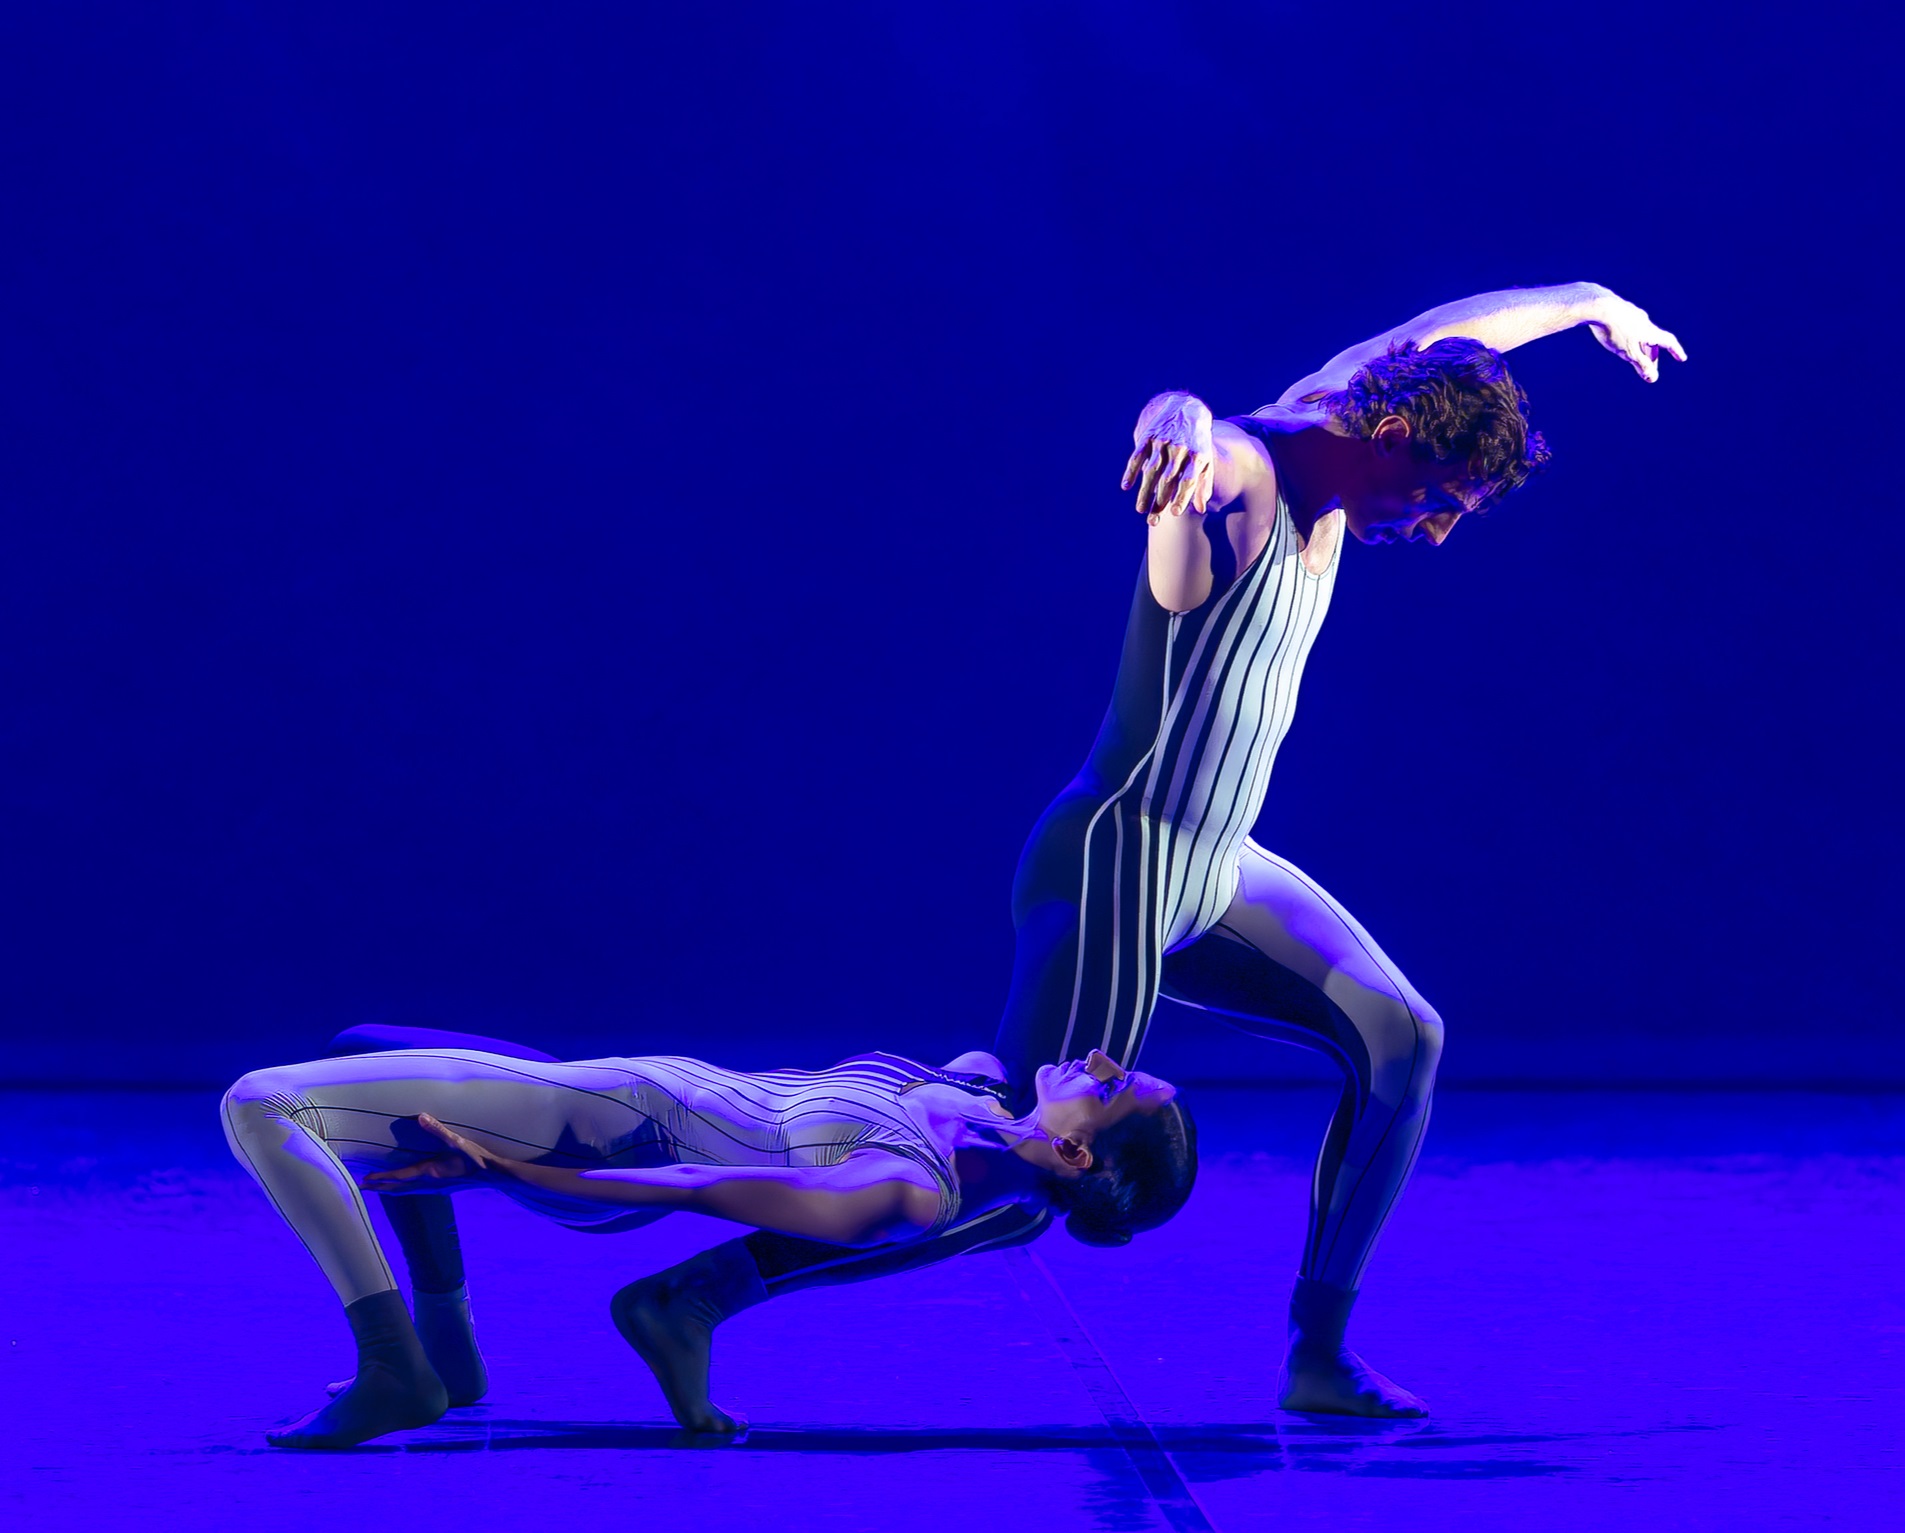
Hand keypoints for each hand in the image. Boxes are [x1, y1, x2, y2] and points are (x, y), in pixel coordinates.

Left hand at [360, 1112, 515, 1193]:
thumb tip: (421, 1117)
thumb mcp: (457, 1142)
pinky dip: (404, 1190)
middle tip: (363, 1187)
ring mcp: (435, 1188)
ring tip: (378, 1189)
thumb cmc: (475, 1158)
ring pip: (407, 1192)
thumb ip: (438, 1130)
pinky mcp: (442, 1188)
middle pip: (399, 1188)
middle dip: (380, 1187)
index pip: (399, 1177)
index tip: (366, 1179)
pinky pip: (416, 1191)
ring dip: (391, 1190)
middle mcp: (429, 1183)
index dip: (382, 1178)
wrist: (492, 1175)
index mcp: (430, 1171)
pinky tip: (406, 1188)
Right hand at [1122, 393, 1215, 522]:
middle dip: (1159, 501)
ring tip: (1140, 509)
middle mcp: (1179, 449)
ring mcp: (1163, 442)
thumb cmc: (1197, 442)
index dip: (1182, 497)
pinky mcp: (1149, 437)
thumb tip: (1201, 510)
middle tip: (1152, 521)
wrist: (1186, 409)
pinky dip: (1131, 471)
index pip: (1188, 480)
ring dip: (1144, 491)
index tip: (1175, 514)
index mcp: (1196, 456)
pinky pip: (1137, 456)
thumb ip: (1203, 484)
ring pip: (1151, 471)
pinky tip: (1126, 486)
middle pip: (1168, 480)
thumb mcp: (1206, 460)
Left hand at [1587, 294, 1686, 382]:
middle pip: (1653, 339)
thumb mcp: (1628, 352)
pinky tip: (1618, 336)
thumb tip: (1653, 378)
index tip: (1682, 358)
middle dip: (1652, 355)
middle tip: (1649, 368)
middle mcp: (1644, 320)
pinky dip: (1629, 334)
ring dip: (1640, 345)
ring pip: (1640, 332)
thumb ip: (1641, 364)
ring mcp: (1632, 313)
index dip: (1676, 351)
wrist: (1597, 306)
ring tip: (1633, 354)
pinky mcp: (1619, 309)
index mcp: (1649, 331)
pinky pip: (1628, 324)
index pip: (1668, 341)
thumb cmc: (1613, 331)